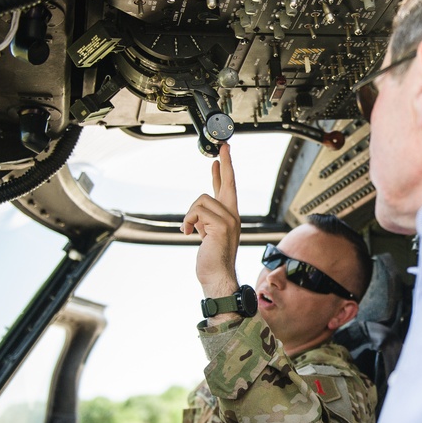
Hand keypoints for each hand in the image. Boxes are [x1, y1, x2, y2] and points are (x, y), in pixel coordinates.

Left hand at [182, 142, 241, 302]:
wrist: (217, 277)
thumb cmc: (211, 259)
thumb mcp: (208, 234)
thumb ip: (206, 219)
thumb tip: (198, 210)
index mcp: (230, 215)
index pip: (228, 186)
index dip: (225, 167)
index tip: (224, 150)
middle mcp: (233, 214)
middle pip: (227, 181)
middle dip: (225, 162)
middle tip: (223, 145)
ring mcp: (229, 219)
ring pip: (201, 200)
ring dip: (190, 216)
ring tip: (189, 231)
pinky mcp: (222, 225)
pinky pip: (197, 212)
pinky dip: (188, 223)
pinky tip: (189, 234)